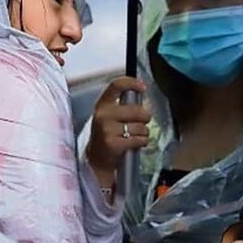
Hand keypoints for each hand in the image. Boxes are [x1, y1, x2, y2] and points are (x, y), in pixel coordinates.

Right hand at [85, 76, 151, 190]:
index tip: (143, 87)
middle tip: (143, 121)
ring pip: (139, 126)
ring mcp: (107, 129)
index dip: (132, 83)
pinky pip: (138, 139)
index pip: (116, 86)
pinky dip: (142, 141)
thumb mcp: (109, 117)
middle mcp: (103, 115)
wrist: (96, 159)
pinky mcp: (113, 143)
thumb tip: (143, 100)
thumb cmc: (107, 135)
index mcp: (103, 104)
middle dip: (145, 117)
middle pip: (136, 110)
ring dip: (143, 132)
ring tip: (136, 135)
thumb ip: (123, 107)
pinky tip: (136, 143)